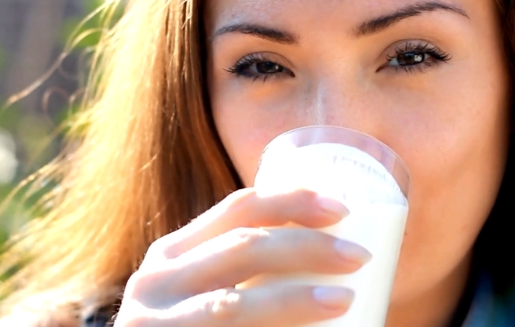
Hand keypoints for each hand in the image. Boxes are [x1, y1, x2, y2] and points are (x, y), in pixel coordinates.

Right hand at [113, 188, 371, 326]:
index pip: (235, 209)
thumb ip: (233, 276)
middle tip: (359, 257)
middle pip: (242, 247)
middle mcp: (155, 281)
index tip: (342, 208)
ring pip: (234, 304)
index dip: (292, 199)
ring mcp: (156, 323)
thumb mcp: (192, 294)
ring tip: (345, 298)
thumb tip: (328, 259)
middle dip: (307, 246)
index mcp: (171, 253)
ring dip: (296, 299)